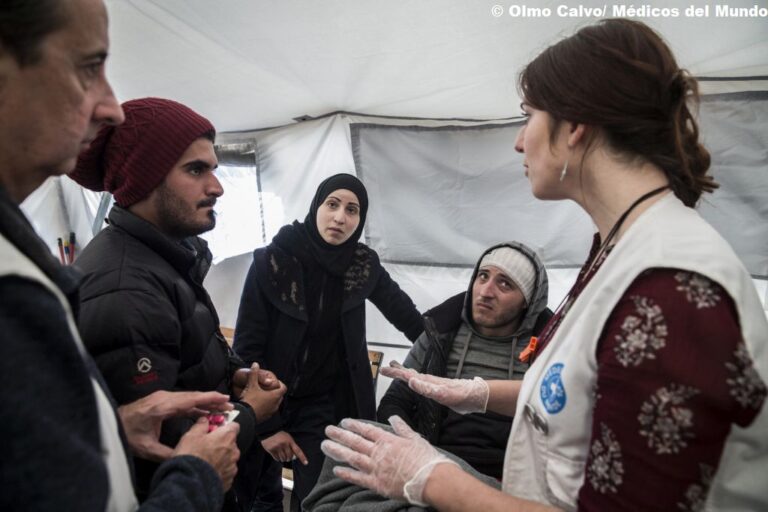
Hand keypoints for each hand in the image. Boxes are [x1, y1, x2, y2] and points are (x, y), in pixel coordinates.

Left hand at [118, 390, 232, 460]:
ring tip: (222, 408)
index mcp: (161, 406)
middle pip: (193, 397)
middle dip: (212, 401)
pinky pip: (182, 402)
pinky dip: (195, 406)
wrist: (111, 424)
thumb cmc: (126, 434)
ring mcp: (163, 398)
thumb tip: (185, 457)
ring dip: (205, 403)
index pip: (190, 400)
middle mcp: (164, 398)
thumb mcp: (146, 448)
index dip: (208, 399)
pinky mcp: (162, 401)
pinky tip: (204, 411)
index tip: (224, 399)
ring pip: (189, 399)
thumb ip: (166, 453)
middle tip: (229, 406)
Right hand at [174, 417, 239, 490]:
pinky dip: (219, 470)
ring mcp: (232, 466)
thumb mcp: (191, 435)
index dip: (224, 426)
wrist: (190, 483)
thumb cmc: (192, 457)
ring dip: (220, 458)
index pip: (234, 426)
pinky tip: (207, 471)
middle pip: (230, 442)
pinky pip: (225, 471)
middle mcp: (234, 451)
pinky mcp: (229, 480)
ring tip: (205, 461)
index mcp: (227, 436)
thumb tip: (204, 420)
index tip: (215, 428)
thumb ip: (201, 425)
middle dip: (220, 443)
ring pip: (228, 458)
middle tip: (205, 446)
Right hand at [238, 363, 286, 420]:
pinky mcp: (266, 418)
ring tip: (263, 396)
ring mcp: (271, 412)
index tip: (275, 382)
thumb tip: (255, 364)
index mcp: (275, 396)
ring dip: (271, 399)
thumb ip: (254, 374)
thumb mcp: (251, 385)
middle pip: (280, 396)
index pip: (283, 388)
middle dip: (276, 391)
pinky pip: (269, 410)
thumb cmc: (250, 400)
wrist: (244, 416)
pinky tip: (259, 404)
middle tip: (269, 388)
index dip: (280, 384)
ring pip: (275, 404)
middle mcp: (276, 404)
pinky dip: (267, 406)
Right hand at [261, 431, 307, 464]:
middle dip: (289, 458)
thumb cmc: (279, 434)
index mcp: (290, 440)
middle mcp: (284, 444)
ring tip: (282, 455)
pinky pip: (276, 458)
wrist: (268, 431)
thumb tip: (294, 457)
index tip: (306, 463)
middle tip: (287, 457)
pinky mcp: (271, 450)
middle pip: (289, 457)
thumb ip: (291, 445)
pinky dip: (278, 459)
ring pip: (283, 459)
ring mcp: (277, 447)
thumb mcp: (287, 437)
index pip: (297, 450)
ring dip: (283, 459)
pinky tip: (277, 455)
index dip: (302, 457)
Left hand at [321, 416, 457, 505]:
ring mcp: (376, 468)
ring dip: (337, 451)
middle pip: (355, 442)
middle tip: (328, 430)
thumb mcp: (415, 438)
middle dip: (340, 435)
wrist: (432, 480)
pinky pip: (358, 478)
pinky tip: (336, 469)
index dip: (354, 425)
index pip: (367, 430)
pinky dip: (346, 473)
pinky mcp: (377, 484)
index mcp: (389, 441)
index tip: (344, 422)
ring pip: (352, 457)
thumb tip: (393, 418)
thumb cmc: (427, 460)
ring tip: (325, 445)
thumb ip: (402, 428)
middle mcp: (379, 453)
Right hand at [381, 361, 488, 414]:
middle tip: (384, 368)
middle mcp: (429, 380)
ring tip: (395, 368)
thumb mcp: (444, 394)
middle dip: (396, 372)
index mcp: (428, 381)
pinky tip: (413, 381)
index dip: (395, 373)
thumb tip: (411, 381)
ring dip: (404, 373)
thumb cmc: (461, 395)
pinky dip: (413, 380)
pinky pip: (421, 382)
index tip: (383, 369)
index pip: (407, 375)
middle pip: (409, 374)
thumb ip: (427, 388)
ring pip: (414, 376)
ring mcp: (433, 384)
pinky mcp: (437, 388)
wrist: (475, 396)